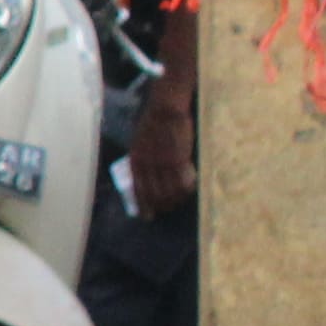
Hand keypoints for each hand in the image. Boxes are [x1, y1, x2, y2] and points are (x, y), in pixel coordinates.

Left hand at [129, 71, 195, 216]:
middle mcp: (147, 164)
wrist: (166, 109)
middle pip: (155, 195)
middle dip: (161, 205)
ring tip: (180, 200)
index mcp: (135, 161)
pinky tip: (190, 189)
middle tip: (168, 209)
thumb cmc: (153, 123)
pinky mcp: (178, 158)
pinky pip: (183, 181)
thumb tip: (146, 178)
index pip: (138, 190)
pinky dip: (187, 189)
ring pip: (170, 191)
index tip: (148, 216)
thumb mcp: (139, 144)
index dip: (143, 206)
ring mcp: (163, 162)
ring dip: (176, 199)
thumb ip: (142, 160)